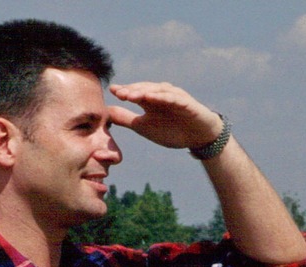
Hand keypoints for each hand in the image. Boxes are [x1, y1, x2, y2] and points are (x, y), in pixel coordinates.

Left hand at [108, 81, 223, 150]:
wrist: (199, 137)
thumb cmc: (173, 131)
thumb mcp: (144, 127)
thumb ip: (126, 119)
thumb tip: (106, 113)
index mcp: (149, 100)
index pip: (134, 92)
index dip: (124, 91)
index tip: (112, 92)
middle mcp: (160, 95)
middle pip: (143, 89)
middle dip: (131, 90)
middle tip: (119, 93)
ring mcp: (173, 96)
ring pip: (156, 90)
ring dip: (144, 91)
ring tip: (132, 95)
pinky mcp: (185, 102)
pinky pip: (173, 97)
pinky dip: (162, 96)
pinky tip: (151, 97)